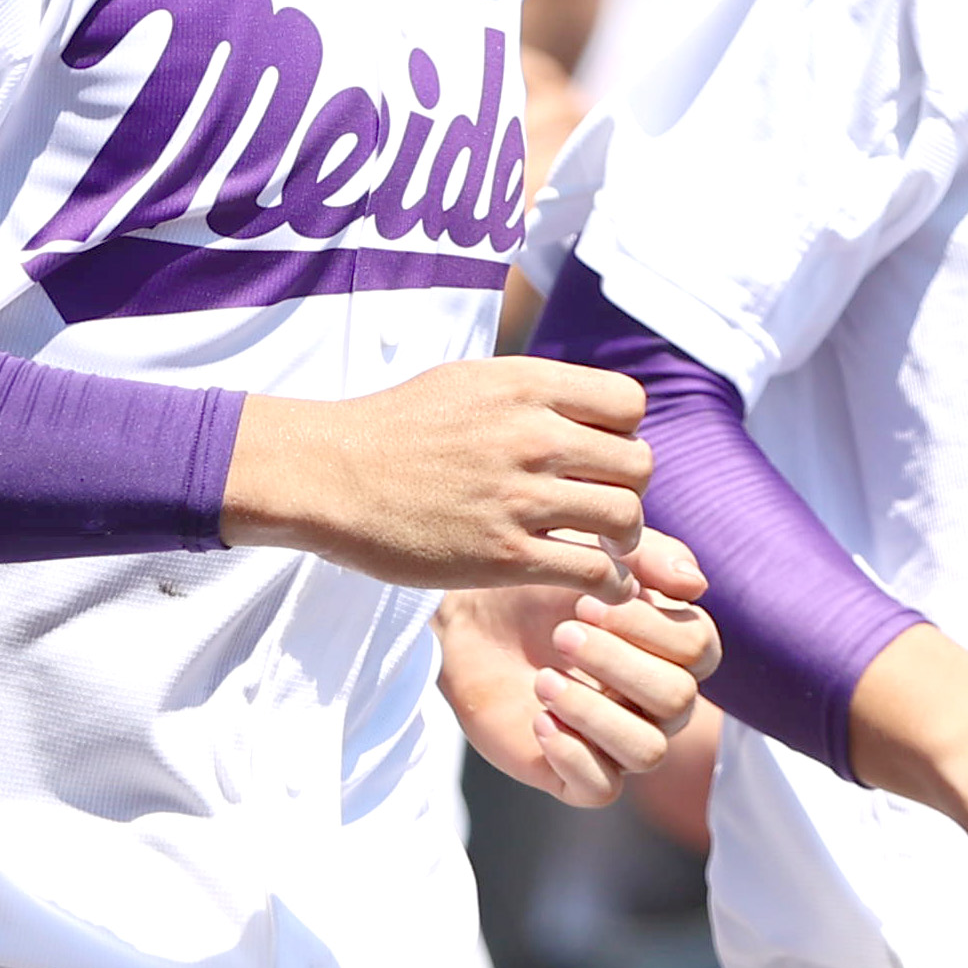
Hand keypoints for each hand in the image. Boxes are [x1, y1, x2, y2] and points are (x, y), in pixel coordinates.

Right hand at [226, 357, 647, 590]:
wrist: (329, 475)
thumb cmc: (394, 428)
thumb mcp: (467, 381)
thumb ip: (530, 392)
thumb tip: (584, 409)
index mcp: (525, 386)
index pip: (628, 402)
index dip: (625, 432)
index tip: (600, 454)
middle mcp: (531, 436)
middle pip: (637, 463)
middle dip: (629, 488)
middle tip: (604, 506)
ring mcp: (520, 498)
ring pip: (625, 517)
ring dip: (624, 538)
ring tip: (605, 547)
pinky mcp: (504, 556)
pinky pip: (593, 572)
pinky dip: (610, 584)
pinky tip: (599, 587)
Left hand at [441, 531, 717, 807]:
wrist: (468, 618)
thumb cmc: (538, 582)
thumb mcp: (591, 552)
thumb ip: (648, 556)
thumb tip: (696, 586)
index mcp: (671, 649)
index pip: (699, 650)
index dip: (649, 627)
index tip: (587, 602)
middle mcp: (655, 699)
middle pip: (677, 700)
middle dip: (616, 663)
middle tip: (561, 634)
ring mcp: (617, 740)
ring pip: (648, 752)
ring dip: (595, 713)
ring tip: (544, 680)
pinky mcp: (574, 772)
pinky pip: (602, 789)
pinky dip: (573, 755)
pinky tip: (538, 719)